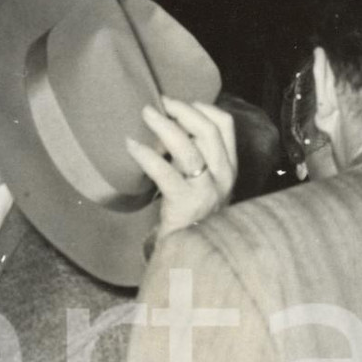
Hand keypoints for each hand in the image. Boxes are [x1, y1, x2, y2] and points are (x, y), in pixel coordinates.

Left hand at [127, 96, 237, 246]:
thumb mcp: (202, 186)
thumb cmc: (191, 219)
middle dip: (182, 110)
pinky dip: (147, 155)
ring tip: (145, 114)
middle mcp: (223, 177)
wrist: (192, 259)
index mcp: (229, 168)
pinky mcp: (186, 204)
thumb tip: (169, 128)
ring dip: (165, 126)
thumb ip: (195, 160)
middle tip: (158, 102)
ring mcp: (207, 191)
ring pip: (189, 148)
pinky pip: (165, 172)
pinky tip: (131, 146)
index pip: (225, 126)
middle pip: (208, 130)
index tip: (181, 102)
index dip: (203, 108)